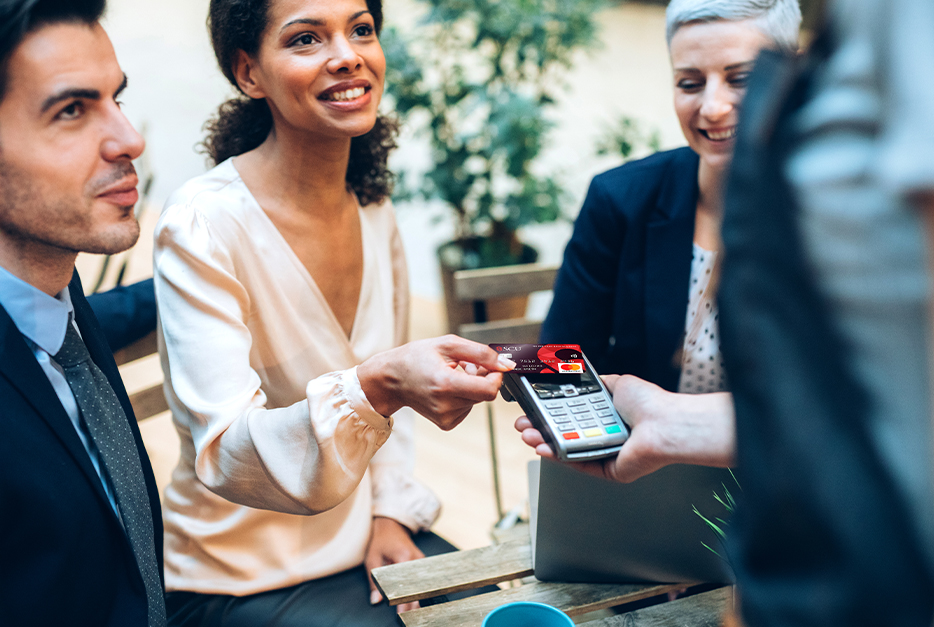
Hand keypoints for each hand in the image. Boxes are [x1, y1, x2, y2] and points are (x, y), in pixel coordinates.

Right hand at [358, 335, 514, 429]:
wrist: (392, 379)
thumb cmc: (416, 358)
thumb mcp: (449, 344)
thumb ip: (481, 353)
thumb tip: (507, 364)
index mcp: (446, 384)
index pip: (489, 389)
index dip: (496, 376)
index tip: (491, 366)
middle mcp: (446, 405)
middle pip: (485, 394)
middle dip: (482, 377)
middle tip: (464, 365)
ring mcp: (445, 417)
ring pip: (477, 400)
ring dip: (471, 386)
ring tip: (451, 375)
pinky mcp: (446, 424)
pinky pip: (468, 408)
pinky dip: (463, 396)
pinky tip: (447, 388)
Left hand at [365, 517, 424, 612]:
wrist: (392, 525)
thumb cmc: (380, 541)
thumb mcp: (372, 560)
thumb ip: (374, 582)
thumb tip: (376, 601)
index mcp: (404, 557)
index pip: (407, 584)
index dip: (405, 600)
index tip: (401, 611)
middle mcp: (416, 560)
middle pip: (418, 587)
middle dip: (413, 603)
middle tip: (407, 616)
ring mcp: (422, 561)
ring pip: (422, 584)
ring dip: (417, 597)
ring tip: (413, 612)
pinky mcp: (422, 563)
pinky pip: (423, 579)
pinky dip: (419, 590)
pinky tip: (417, 601)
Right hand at [515, 374, 734, 482]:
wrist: (666, 424)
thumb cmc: (649, 403)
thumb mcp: (616, 383)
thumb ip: (595, 382)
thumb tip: (578, 373)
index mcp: (605, 417)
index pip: (570, 417)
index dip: (549, 414)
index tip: (531, 410)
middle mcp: (604, 436)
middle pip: (564, 435)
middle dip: (540, 430)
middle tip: (523, 425)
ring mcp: (605, 455)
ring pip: (568, 451)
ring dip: (544, 444)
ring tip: (528, 436)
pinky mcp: (608, 471)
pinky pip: (580, 465)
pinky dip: (560, 458)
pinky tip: (545, 449)